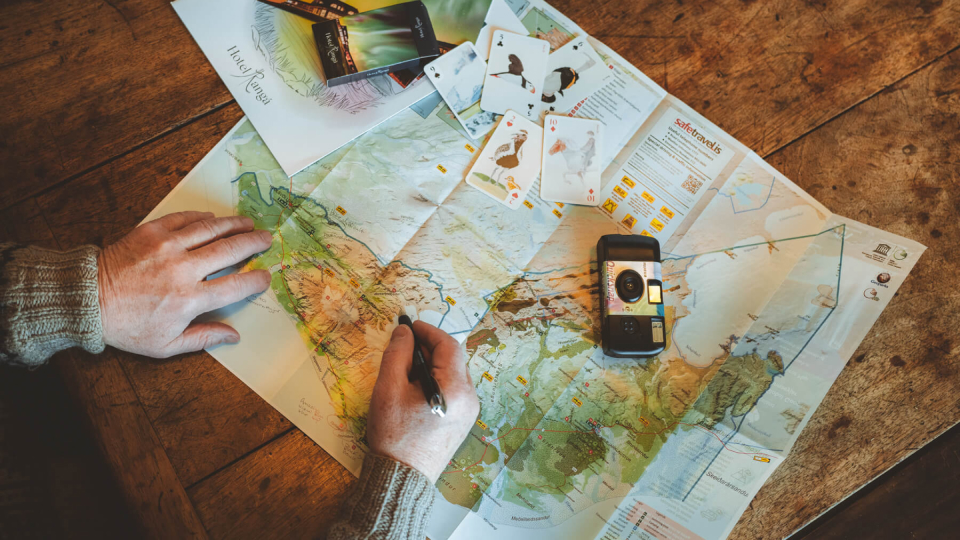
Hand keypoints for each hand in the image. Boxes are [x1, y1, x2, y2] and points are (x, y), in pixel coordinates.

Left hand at [97, 211, 271, 357]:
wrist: (88, 299)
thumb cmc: (127, 326)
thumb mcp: (165, 345)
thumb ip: (203, 338)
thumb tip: (234, 336)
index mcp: (190, 300)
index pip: (236, 286)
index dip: (256, 280)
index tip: (265, 276)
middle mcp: (183, 270)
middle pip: (230, 250)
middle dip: (253, 243)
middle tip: (266, 239)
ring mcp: (168, 247)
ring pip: (211, 229)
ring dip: (234, 224)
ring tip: (248, 223)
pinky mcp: (151, 232)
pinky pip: (185, 219)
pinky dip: (202, 217)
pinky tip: (213, 219)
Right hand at [366, 320, 479, 481]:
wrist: (401, 477)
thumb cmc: (394, 434)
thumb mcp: (389, 388)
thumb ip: (398, 354)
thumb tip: (404, 332)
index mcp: (455, 388)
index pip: (448, 345)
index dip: (428, 331)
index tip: (409, 326)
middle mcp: (469, 398)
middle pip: (453, 358)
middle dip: (429, 347)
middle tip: (404, 345)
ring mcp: (469, 411)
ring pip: (453, 373)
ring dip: (433, 364)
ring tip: (406, 368)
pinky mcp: (463, 421)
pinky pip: (454, 390)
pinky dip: (437, 380)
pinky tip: (416, 388)